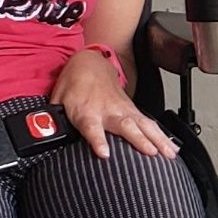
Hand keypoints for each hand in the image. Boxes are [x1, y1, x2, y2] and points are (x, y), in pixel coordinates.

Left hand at [50, 46, 177, 158]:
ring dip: (158, 139)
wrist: (89, 63)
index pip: (92, 128)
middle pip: (125, 126)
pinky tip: (172, 149)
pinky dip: (162, 136)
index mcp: (86, 112)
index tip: (104, 153)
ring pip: (143, 125)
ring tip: (169, 154)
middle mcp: (108, 111)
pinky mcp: (132, 110)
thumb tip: (45, 136)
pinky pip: (150, 124)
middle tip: (151, 153)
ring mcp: (123, 110)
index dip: (98, 140)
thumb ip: (53, 120)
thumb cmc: (73, 85)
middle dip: (138, 140)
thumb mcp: (57, 101)